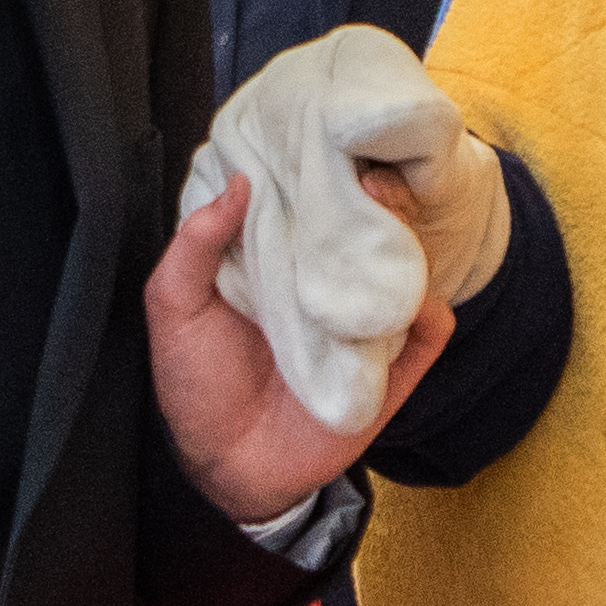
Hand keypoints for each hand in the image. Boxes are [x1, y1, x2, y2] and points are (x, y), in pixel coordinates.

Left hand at [146, 172, 446, 524]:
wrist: (230, 466)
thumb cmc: (196, 386)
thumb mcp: (174, 308)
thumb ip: (195, 244)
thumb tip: (239, 182)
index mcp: (280, 257)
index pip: (315, 198)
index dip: (325, 165)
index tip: (327, 139)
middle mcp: (327, 280)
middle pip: (372, 221)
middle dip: (379, 190)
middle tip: (367, 178)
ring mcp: (364, 319)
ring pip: (408, 263)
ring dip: (406, 238)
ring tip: (383, 220)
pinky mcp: (394, 364)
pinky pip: (431, 327)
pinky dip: (427, 307)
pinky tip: (401, 299)